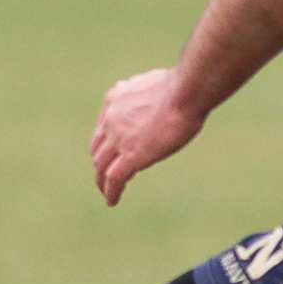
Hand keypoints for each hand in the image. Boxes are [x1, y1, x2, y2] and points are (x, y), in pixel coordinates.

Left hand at [91, 67, 203, 204]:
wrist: (184, 92)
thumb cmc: (183, 86)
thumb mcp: (157, 83)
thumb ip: (149, 90)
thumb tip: (154, 89)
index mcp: (116, 98)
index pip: (104, 124)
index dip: (105, 140)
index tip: (110, 149)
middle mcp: (110, 118)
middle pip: (98, 146)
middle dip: (99, 160)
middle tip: (102, 172)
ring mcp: (118, 138)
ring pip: (101, 165)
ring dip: (101, 180)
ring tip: (104, 191)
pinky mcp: (130, 156)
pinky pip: (114, 178)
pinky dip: (111, 191)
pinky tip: (111, 201)